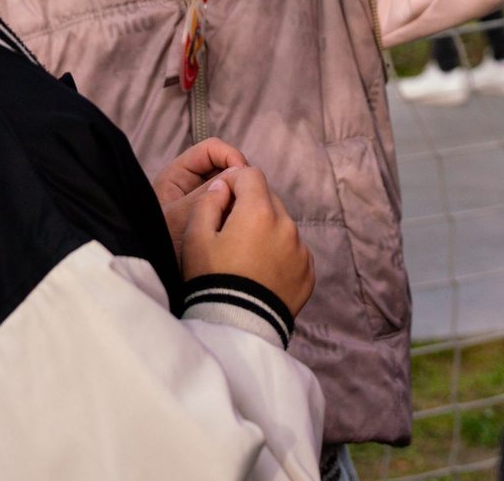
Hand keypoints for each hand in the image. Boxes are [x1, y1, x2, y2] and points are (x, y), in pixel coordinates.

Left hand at [155, 139, 247, 253]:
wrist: (158, 278)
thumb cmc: (162, 246)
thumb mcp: (182, 216)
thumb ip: (208, 192)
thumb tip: (240, 172)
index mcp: (176, 176)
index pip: (210, 149)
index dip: (230, 155)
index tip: (244, 173)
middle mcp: (190, 185)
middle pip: (223, 166)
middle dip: (238, 177)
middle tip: (249, 194)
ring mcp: (202, 202)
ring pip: (229, 186)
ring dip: (240, 195)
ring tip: (247, 210)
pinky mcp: (213, 218)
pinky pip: (230, 205)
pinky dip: (239, 209)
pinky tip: (243, 221)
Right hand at [181, 164, 314, 315]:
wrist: (236, 328)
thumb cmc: (211, 280)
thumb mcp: (195, 239)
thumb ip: (207, 202)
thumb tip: (222, 186)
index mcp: (259, 211)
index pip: (250, 175)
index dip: (233, 182)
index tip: (221, 200)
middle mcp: (287, 225)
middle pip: (269, 199)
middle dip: (250, 206)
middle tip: (230, 232)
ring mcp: (301, 250)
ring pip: (283, 226)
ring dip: (267, 230)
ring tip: (245, 257)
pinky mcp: (308, 273)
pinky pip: (294, 252)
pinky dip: (280, 254)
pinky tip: (261, 273)